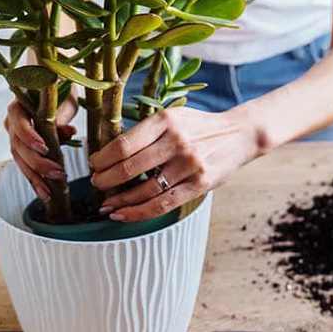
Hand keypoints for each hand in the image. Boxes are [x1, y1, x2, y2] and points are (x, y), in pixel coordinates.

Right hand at [4, 93, 77, 201]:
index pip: (20, 125)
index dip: (30, 138)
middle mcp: (12, 124)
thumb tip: (69, 131)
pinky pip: (26, 166)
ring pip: (21, 161)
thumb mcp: (64, 100)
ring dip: (36, 178)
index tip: (44, 148)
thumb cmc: (59, 89)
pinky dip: (36, 180)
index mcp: (18, 108)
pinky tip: (45, 194)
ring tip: (50, 192)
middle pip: (19, 148)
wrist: (54, 87)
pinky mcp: (22, 150)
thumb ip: (62, 116)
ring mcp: (14, 138)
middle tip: (59, 173)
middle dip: (39, 164)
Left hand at [89, 107, 258, 221]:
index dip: (102, 159)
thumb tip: (110, 153)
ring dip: (119, 201)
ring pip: (144, 190)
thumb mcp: (173, 116)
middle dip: (105, 180)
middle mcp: (177, 141)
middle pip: (129, 167)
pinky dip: (138, 213)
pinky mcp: (199, 184)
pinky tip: (123, 215)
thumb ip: (146, 130)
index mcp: (166, 120)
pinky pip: (162, 205)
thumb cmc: (198, 126)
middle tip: (96, 184)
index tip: (94, 165)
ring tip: (107, 205)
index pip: (124, 144)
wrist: (238, 135)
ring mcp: (189, 164)